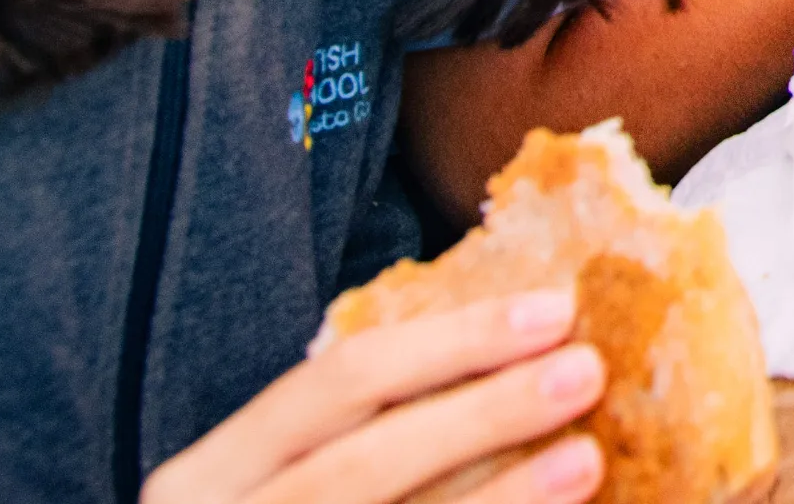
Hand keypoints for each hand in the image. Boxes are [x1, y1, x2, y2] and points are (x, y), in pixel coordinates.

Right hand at [144, 287, 602, 503]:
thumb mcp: (286, 478)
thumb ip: (369, 429)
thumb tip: (523, 354)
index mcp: (209, 476)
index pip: (338, 382)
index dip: (452, 340)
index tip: (556, 309)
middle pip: (366, 462)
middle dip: (483, 414)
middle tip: (584, 371)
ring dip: (501, 498)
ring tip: (585, 460)